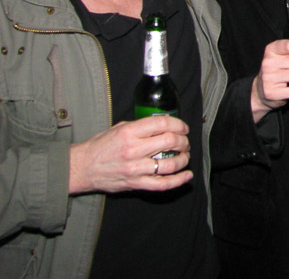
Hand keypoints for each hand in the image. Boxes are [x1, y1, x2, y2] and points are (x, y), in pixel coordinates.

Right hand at [68, 115, 191, 193]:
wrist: (82, 167)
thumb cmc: (100, 146)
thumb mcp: (119, 128)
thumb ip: (141, 126)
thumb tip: (164, 123)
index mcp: (130, 132)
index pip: (162, 123)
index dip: (178, 124)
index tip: (183, 128)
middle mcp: (133, 149)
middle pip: (170, 141)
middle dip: (183, 141)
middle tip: (185, 142)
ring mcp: (135, 168)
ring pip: (170, 164)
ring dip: (183, 159)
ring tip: (185, 156)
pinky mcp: (135, 184)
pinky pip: (162, 184)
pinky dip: (178, 180)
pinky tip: (187, 175)